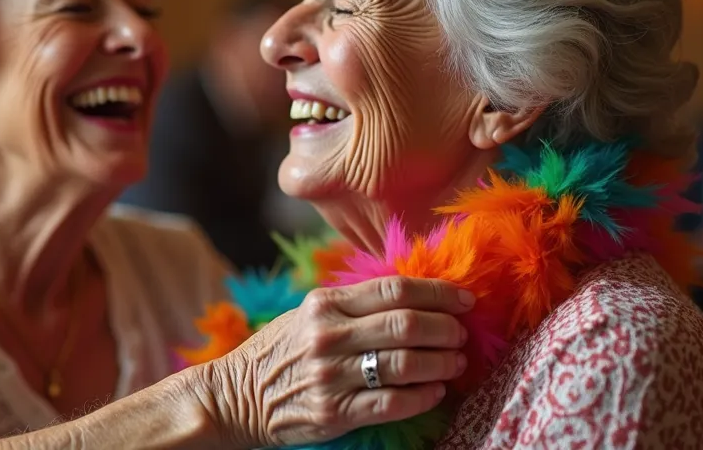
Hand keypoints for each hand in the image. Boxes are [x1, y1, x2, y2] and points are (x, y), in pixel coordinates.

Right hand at [204, 276, 473, 447]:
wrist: (237, 395)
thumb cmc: (282, 351)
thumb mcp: (309, 313)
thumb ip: (354, 304)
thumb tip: (415, 296)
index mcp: (325, 303)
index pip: (394, 289)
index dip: (438, 292)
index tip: (464, 299)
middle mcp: (328, 335)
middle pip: (406, 324)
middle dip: (446, 328)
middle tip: (463, 334)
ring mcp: (331, 375)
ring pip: (405, 364)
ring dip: (442, 363)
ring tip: (456, 363)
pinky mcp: (335, 412)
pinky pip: (393, 403)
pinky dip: (423, 396)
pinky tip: (435, 392)